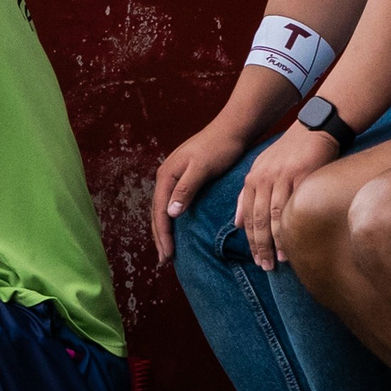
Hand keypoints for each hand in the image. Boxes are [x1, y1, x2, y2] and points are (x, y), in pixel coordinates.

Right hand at [151, 119, 249, 258]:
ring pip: (164, 209)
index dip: (163, 235)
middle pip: (158, 213)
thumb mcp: (202, 168)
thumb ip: (185, 189)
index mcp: (166, 175)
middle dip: (160, 237)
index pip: (160, 212)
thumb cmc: (220, 148)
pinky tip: (178, 228)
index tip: (168, 256)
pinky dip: (172, 219)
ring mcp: (174, 176)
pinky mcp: (185, 177)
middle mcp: (165, 176)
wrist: (233, 129)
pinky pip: (173, 203)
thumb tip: (170, 213)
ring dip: (164, 230)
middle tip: (164, 261)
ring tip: (168, 250)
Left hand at [235, 122, 338, 269]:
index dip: (251, 241)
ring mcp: (283, 177)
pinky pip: (294, 204)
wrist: (312, 128)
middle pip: (259, 219)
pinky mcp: (302, 174)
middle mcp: (264, 178)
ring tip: (279, 260)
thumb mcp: (261, 169)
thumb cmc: (288, 152)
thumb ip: (247, 196)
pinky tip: (295, 238)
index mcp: (253, 179)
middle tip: (265, 266)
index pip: (248, 217)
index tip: (256, 259)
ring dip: (276, 241)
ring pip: (275, 215)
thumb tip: (237, 224)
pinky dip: (293, 224)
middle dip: (260, 246)